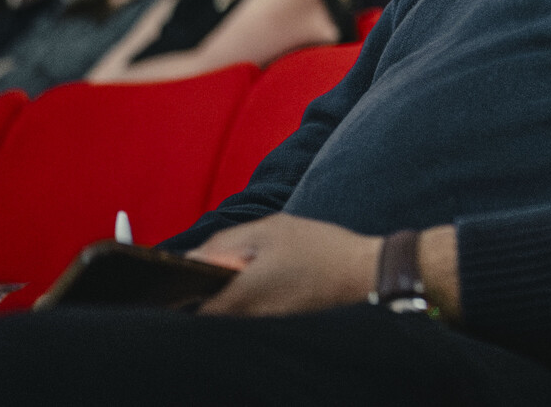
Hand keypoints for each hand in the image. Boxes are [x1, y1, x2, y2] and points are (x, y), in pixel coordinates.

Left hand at [189, 214, 380, 316]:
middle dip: (213, 283)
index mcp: (240, 294)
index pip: (194, 304)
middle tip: (231, 258)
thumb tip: (194, 255)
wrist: (361, 270)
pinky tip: (275, 272)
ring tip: (257, 261)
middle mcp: (248, 316)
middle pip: (212, 306)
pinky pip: (252, 308)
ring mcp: (264, 320)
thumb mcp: (269, 229)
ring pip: (232, 307)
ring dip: (235, 286)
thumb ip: (226, 242)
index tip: (197, 265)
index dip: (189, 285)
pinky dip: (254, 292)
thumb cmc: (317, 247)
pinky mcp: (279, 318)